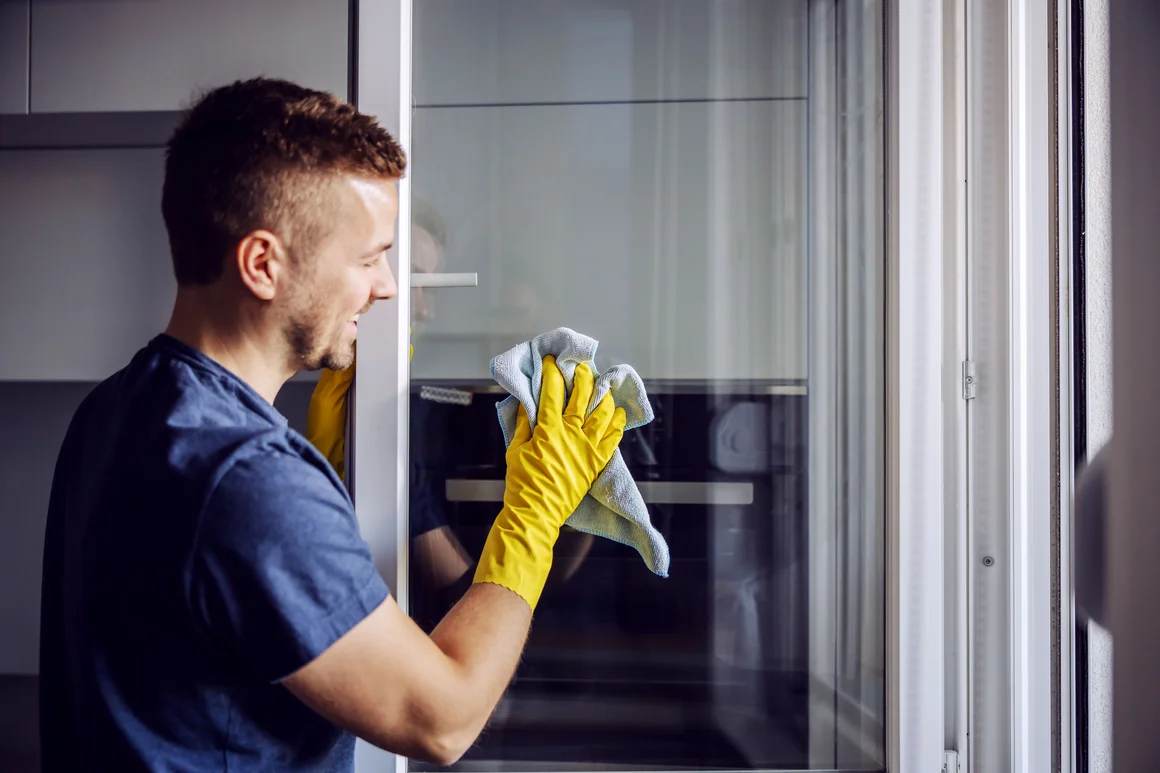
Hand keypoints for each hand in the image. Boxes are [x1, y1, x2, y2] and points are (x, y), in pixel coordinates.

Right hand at [503, 356, 624, 527]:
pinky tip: (617, 414)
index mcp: (548, 430)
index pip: (552, 391)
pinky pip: (614, 438)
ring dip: (604, 396)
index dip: (552, 373)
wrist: (536, 513)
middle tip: (581, 368)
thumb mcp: (515, 450)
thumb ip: (523, 425)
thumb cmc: (522, 484)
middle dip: (583, 376)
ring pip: (603, 413)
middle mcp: (571, 435)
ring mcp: (587, 448)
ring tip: (602, 388)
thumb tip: (527, 404)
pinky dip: (617, 423)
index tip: (552, 362)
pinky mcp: (597, 462)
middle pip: (583, 396)